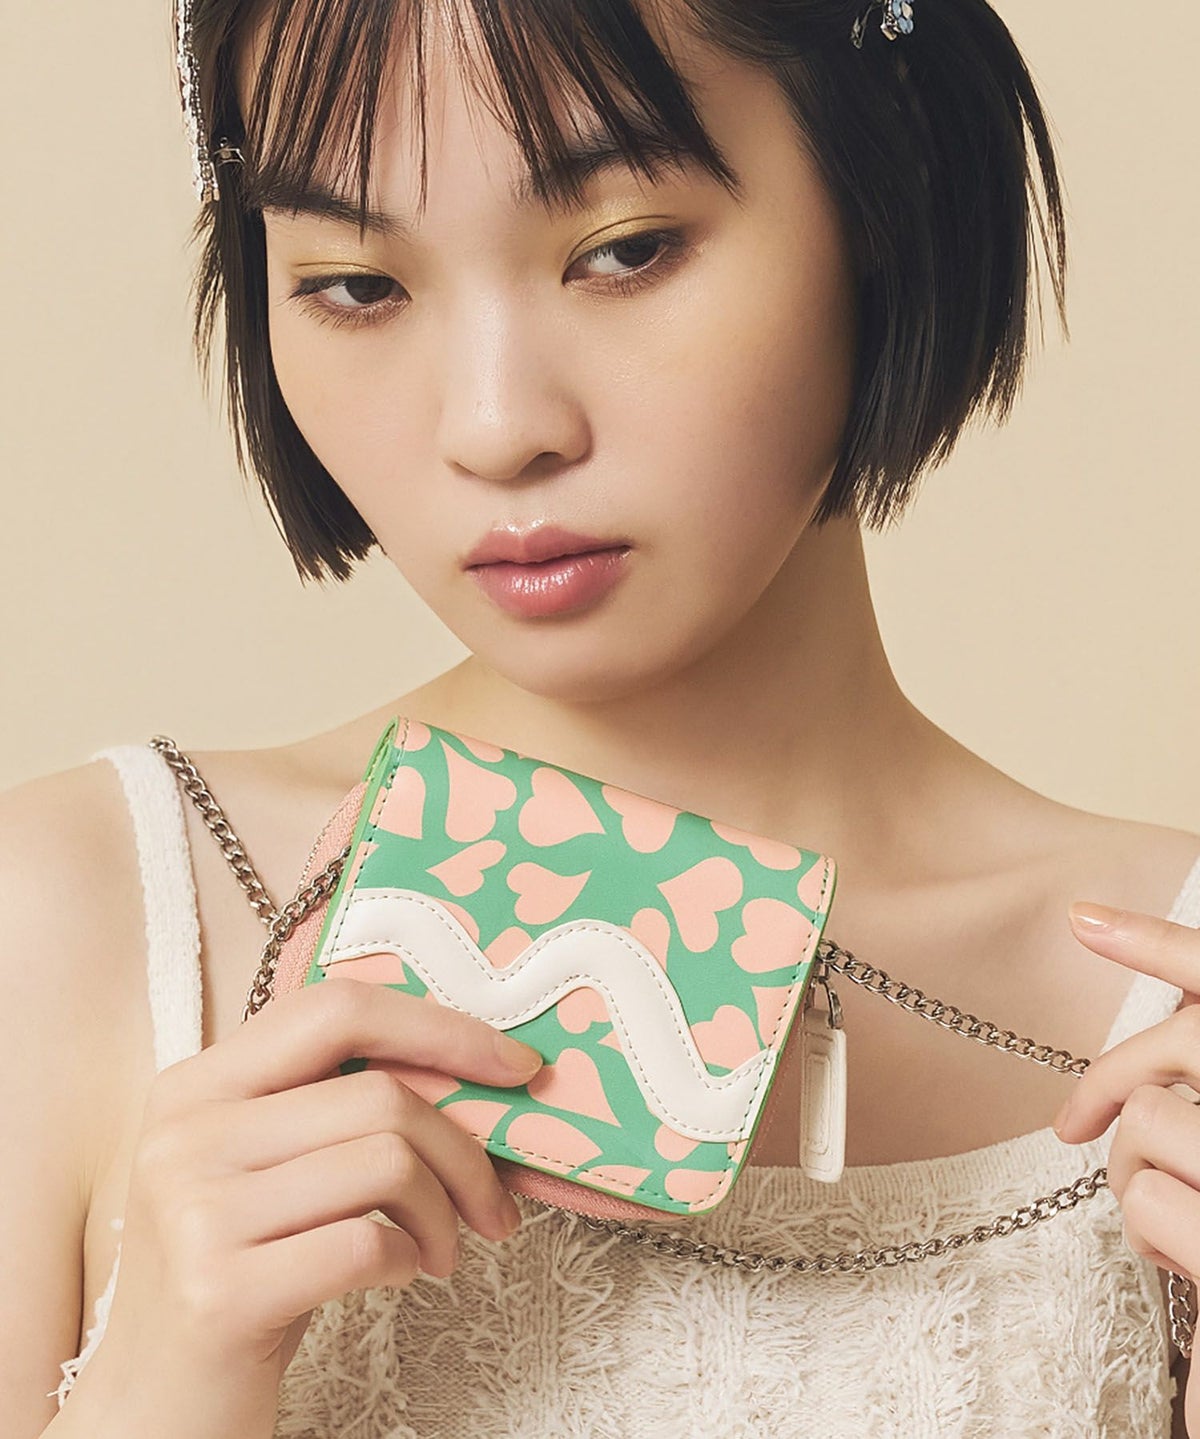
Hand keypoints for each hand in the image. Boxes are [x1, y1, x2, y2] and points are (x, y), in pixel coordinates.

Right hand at [65, 974, 542, 1438]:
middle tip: (492, 1205)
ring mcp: (194, 1211)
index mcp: (197, 1085)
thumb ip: (333, 1106)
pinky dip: (408, 1259)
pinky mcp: (218, 1291)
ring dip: (445, 1213)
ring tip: (442, 1251)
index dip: (439, 1027)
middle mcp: (185, 1134)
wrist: (154, 1409)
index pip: (336, 1008)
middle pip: (381, 1095)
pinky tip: (397, 1276)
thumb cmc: (241, 1273)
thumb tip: (477, 1065)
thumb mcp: (267, 1170)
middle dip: (466, 1150)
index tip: (513, 1064)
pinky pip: (366, 1243)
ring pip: (387, 1162)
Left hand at [1055, 902, 1199, 1434]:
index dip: (1153, 941)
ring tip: (1167, 1219)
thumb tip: (1153, 1076)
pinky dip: (1153, 1231)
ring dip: (1135, 1170)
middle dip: (1115, 1084)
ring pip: (1150, 1121)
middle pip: (1171, 1053)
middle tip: (1075, 1122)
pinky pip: (1153, 1201)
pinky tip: (1175, 1258)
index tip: (1082, 918)